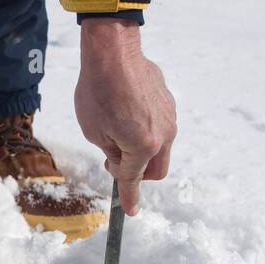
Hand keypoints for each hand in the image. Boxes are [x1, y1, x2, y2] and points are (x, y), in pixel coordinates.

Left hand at [74, 19, 176, 215]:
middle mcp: (163, 134)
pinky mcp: (168, 101)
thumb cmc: (97, 93)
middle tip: (114, 161)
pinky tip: (125, 109)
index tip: (130, 211)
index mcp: (143, 146)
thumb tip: (122, 166)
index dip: (130, 197)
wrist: (112, 53)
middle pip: (157, 170)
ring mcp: (169, 117)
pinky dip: (145, 128)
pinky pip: (159, 125)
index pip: (134, 179)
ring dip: (141, 149)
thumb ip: (113, 155)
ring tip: (116, 127)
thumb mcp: (95, 132)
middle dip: (139, 173)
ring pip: (159, 147)